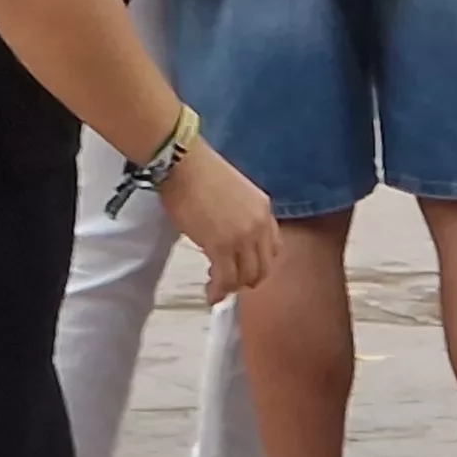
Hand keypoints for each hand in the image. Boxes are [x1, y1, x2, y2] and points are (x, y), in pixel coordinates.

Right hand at [163, 143, 280, 302]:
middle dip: (247, 279)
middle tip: (229, 280)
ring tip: (216, 286)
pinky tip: (210, 292)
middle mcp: (259, 225)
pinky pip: (225, 279)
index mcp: (263, 208)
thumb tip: (226, 231)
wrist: (183, 163)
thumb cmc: (199, 170)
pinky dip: (218, 290)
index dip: (258, 261)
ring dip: (231, 286)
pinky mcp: (220, 247)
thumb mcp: (233, 190)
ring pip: (245, 277)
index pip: (273, 247)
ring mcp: (242, 238)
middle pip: (263, 267)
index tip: (243, 264)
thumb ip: (239, 213)